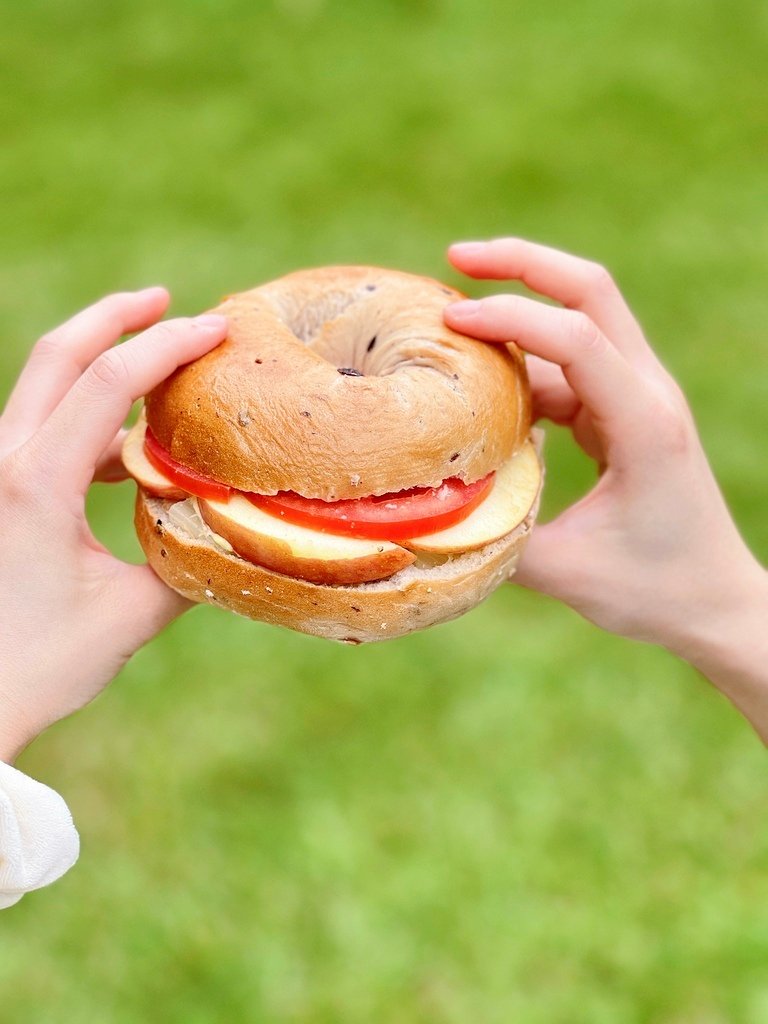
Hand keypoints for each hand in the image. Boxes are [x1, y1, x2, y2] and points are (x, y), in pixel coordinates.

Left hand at [0, 290, 227, 761]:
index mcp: (34, 482)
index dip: (169, 345)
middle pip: (58, 354)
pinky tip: (129, 456)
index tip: (219, 329)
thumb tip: (236, 524)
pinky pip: (44, 429)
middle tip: (168, 300)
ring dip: (102, 366)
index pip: (108, 381)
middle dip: (116, 316)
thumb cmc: (43, 665)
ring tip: (159, 371)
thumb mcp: (134, 613)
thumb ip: (189, 558)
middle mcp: (2, 462)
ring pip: (45, 386)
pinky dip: (89, 420)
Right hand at [443, 239, 764, 657]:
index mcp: (645, 423)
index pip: (577, 339)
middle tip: (456, 254)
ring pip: (581, 322)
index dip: (509, 317)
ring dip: (520, 312)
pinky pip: (572, 367)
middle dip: (523, 263)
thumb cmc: (655, 590)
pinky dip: (526, 363)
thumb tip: (420, 519)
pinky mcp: (626, 412)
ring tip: (450, 328)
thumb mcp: (568, 574)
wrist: (715, 601)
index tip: (448, 322)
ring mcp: (641, 397)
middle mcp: (649, 393)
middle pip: (591, 291)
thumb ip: (494, 539)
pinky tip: (484, 384)